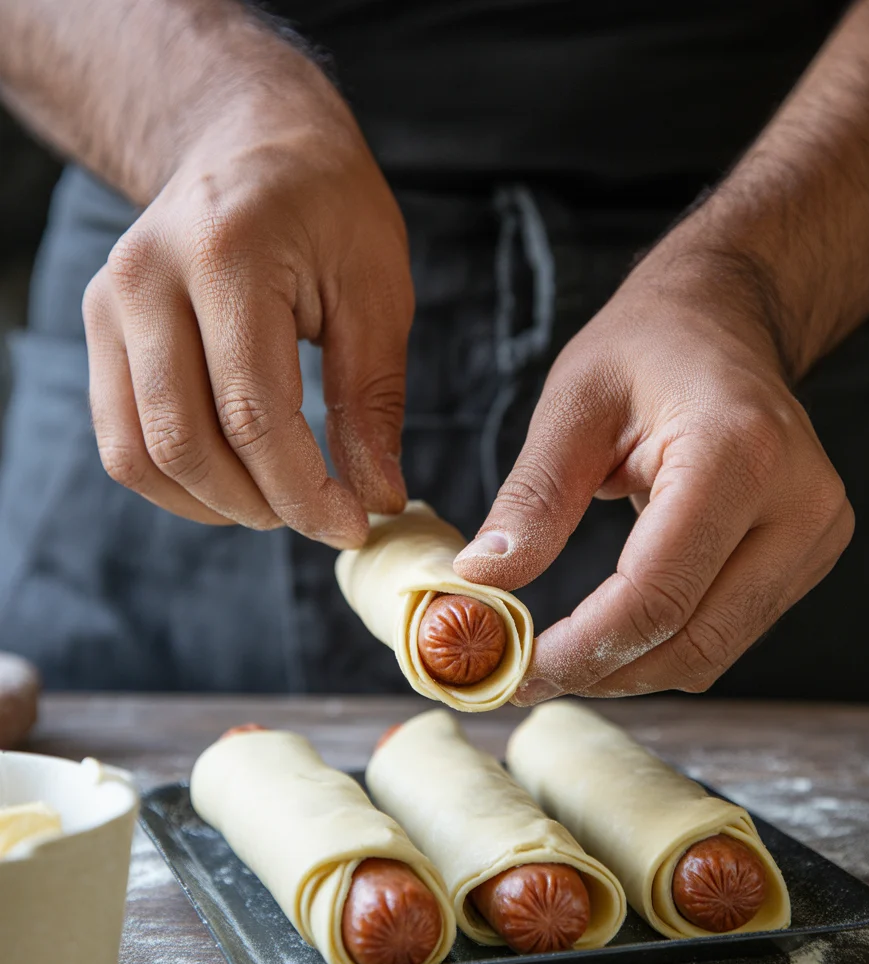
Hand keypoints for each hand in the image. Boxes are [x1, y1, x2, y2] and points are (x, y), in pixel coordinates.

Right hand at [82, 61, 411, 545]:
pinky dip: (176, 483)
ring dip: (213, 504)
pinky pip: (120, 438)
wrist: (248, 141)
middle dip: (261, 505)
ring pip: (140, 453)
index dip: (304, 491)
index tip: (352, 525)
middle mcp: (147, 278)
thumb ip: (372, 399)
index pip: (253, 414)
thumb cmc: (328, 207)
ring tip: (279, 501)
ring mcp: (108, 303)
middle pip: (186, 442)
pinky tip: (233, 482)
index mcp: (227, 255)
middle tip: (320, 516)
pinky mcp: (98, 328)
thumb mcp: (377, 290)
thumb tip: (377, 496)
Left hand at [453, 241, 853, 700]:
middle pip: (693, 640)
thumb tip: (482, 580)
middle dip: (602, 672)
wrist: (724, 321)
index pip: (657, 592)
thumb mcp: (572, 406)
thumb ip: (532, 499)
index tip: (518, 668)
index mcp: (738, 453)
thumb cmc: (648, 346)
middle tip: (526, 678)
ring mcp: (813, 533)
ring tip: (560, 658)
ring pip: (715, 651)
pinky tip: (611, 634)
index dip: (583, 648)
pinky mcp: (808, 553)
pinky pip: (728, 632)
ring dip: (632, 669)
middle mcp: (797, 503)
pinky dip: (665, 645)